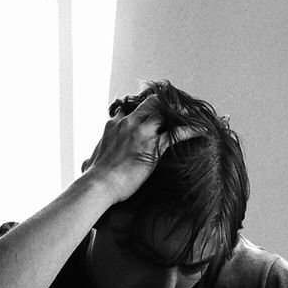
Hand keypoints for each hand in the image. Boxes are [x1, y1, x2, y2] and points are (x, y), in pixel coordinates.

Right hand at [81, 93, 196, 203]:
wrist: (99, 184)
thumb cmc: (93, 177)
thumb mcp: (89, 161)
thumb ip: (90, 158)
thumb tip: (84, 163)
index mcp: (113, 125)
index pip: (127, 109)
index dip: (139, 111)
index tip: (147, 113)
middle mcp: (128, 123)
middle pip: (150, 103)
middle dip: (164, 104)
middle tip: (176, 109)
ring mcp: (142, 133)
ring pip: (165, 113)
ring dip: (180, 114)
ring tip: (193, 115)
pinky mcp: (154, 147)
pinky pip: (177, 133)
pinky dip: (192, 130)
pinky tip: (202, 131)